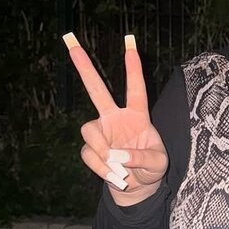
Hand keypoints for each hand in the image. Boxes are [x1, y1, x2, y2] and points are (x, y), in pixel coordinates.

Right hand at [63, 32, 168, 205]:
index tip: (130, 45)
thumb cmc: (151, 170)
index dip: (133, 68)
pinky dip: (102, 168)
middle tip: (70, 41)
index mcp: (137, 115)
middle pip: (96, 89)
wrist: (137, 188)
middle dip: (84, 66)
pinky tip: (114, 176)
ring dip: (102, 150)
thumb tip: (115, 155)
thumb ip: (141, 158)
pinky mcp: (91, 149)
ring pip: (88, 130)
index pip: (135, 89)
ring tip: (118, 169)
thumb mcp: (157, 164)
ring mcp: (101, 132)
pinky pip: (89, 154)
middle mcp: (115, 118)